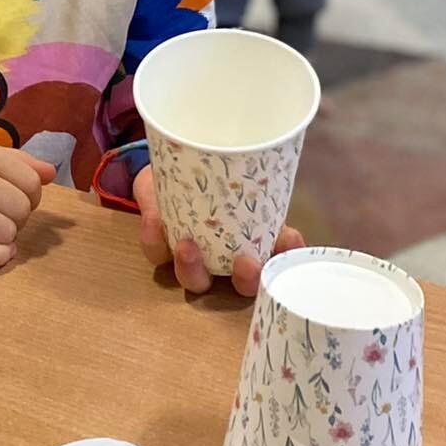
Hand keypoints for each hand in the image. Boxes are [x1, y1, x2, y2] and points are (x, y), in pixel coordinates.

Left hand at [133, 165, 303, 298]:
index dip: (288, 254)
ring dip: (193, 269)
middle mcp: (226, 257)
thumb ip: (242, 167)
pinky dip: (155, 241)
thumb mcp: (229, 165)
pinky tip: (154, 224)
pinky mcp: (161, 250)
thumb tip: (260, 159)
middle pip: (243, 285)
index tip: (292, 239)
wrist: (167, 167)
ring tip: (187, 246)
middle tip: (247, 263)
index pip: (279, 255)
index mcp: (253, 238)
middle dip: (248, 280)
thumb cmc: (210, 170)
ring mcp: (194, 258)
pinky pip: (157, 255)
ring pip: (197, 282)